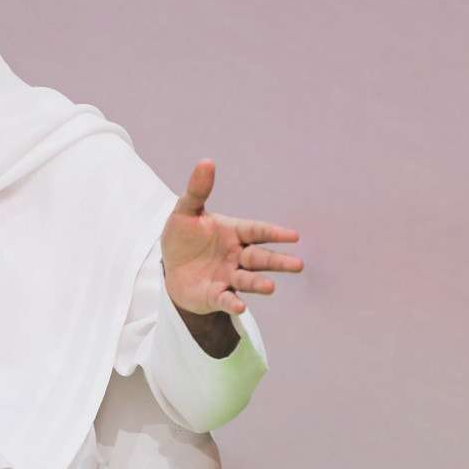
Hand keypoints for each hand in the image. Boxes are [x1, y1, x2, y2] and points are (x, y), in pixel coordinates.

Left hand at [161, 159, 303, 315]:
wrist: (171, 269)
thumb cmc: (184, 238)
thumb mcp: (185, 212)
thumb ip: (197, 191)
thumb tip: (206, 161)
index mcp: (234, 233)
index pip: (257, 231)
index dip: (273, 233)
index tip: (293, 236)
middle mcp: (237, 256)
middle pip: (260, 258)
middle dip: (278, 262)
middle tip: (297, 265)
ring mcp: (228, 277)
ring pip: (247, 280)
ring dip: (258, 283)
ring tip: (270, 286)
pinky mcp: (216, 296)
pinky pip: (226, 300)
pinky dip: (233, 303)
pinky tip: (240, 306)